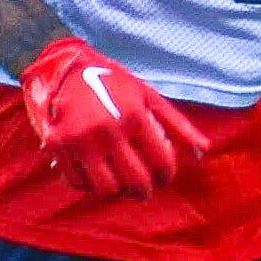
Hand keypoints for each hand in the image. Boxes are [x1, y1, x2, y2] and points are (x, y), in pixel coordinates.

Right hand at [18, 36, 197, 201]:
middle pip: (136, 182)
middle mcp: (108, 130)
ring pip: (106, 189)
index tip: (163, 176)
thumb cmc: (114, 83)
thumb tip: (203, 152)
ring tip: (120, 185)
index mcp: (135, 116)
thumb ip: (178, 124)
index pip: (162, 163)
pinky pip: (77, 182)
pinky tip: (96, 174)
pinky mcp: (57, 145)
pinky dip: (89, 185)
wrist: (66, 68)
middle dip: (144, 191)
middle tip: (144, 189)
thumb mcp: (148, 96)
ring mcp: (80, 140)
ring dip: (117, 192)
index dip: (167, 175)